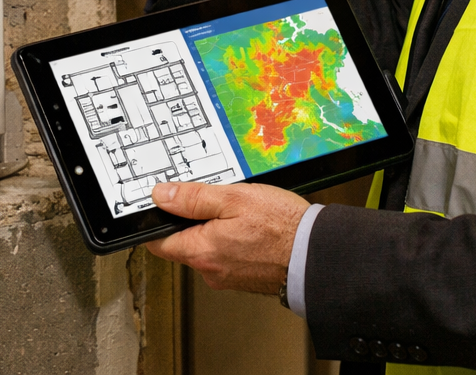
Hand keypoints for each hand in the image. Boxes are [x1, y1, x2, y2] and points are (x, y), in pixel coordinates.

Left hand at [145, 181, 309, 294]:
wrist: (317, 255)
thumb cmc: (281, 227)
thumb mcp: (233, 198)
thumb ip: (193, 198)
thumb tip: (162, 196)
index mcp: (201, 252)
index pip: (158, 242)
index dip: (158, 221)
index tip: (165, 205)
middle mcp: (211, 271)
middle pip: (184, 243)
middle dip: (193, 221)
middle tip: (215, 200)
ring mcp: (228, 277)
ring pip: (208, 249)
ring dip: (216, 230)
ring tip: (240, 213)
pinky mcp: (245, 278)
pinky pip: (228, 256)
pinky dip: (233, 241)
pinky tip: (251, 228)